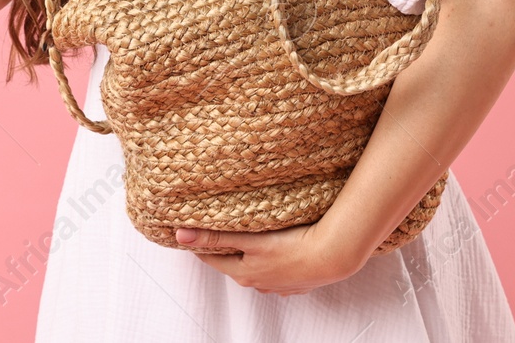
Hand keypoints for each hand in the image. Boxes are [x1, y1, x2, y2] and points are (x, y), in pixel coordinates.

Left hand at [174, 221, 363, 295]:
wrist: (334, 256)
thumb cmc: (292, 247)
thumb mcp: (249, 240)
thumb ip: (215, 236)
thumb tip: (180, 235)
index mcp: (244, 273)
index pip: (212, 258)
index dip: (201, 244)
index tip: (191, 232)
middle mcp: (259, 283)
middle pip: (235, 262)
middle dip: (227, 248)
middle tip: (219, 229)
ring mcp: (280, 285)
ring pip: (258, 267)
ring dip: (252, 255)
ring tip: (251, 237)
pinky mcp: (299, 282)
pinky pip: (279, 271)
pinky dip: (274, 260)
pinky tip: (279, 250)